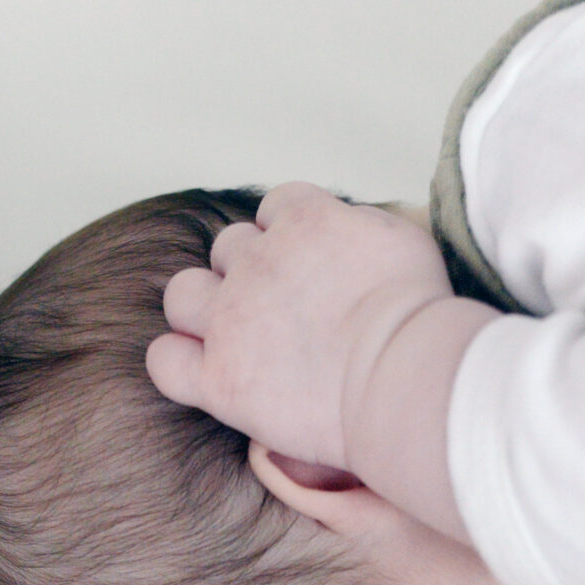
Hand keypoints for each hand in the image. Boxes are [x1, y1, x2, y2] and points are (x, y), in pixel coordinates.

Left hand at [146, 183, 452, 475]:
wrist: (405, 377)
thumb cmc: (420, 316)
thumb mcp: (403, 239)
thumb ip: (362, 227)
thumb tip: (348, 232)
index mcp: (304, 218)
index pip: (275, 207)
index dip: (289, 239)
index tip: (311, 270)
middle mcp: (257, 260)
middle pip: (229, 248)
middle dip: (248, 275)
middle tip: (284, 315)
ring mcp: (230, 319)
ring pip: (183, 293)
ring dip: (203, 309)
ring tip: (237, 341)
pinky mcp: (218, 377)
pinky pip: (164, 361)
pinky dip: (176, 364)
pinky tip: (204, 376)